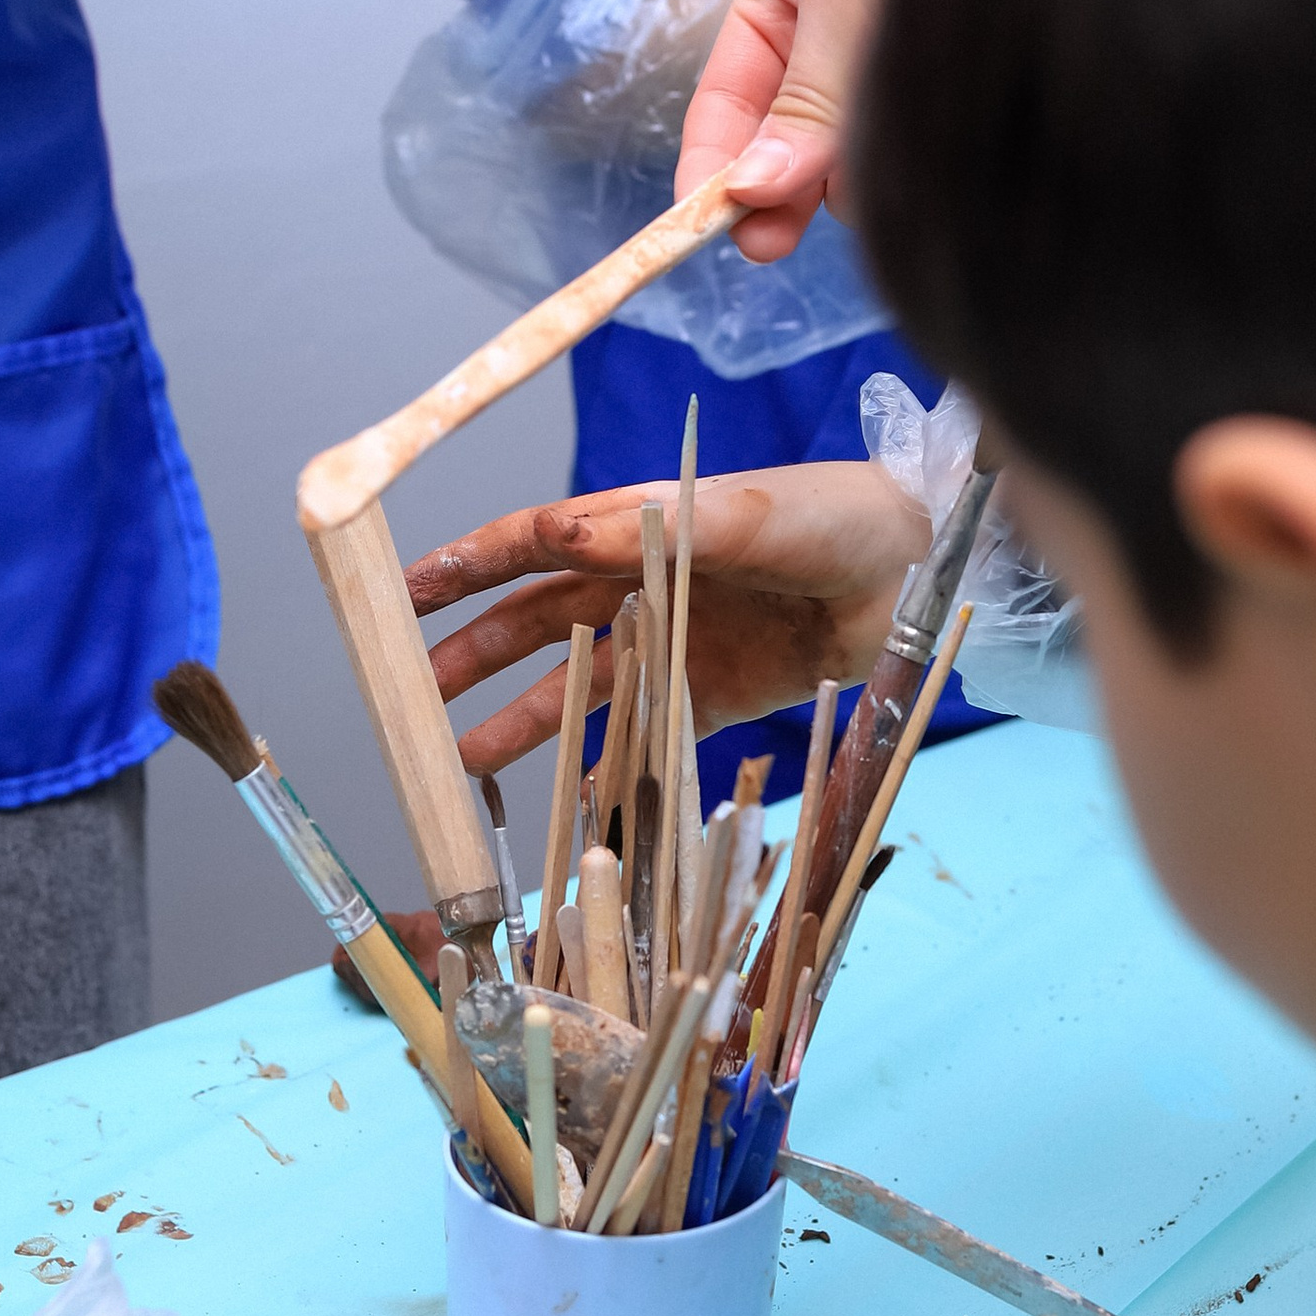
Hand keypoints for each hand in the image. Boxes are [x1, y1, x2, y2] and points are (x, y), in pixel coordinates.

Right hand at [406, 461, 929, 775]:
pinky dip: (601, 765)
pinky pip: (639, 736)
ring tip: (462, 757)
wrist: (915, 572)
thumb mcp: (744, 515)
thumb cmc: (833, 520)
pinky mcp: (709, 697)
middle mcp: (640, 585)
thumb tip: (555, 527)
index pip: (527, 545)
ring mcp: (672, 643)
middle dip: (468, 654)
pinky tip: (562, 799)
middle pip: (532, 622)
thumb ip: (651, 528)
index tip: (401, 592)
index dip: (462, 568)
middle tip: (411, 693)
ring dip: (518, 718)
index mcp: (635, 527)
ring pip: (574, 686)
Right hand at [676, 0, 986, 262]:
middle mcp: (824, 50)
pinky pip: (906, 146)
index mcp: (773, 10)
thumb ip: (804, 97)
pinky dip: (904, 160)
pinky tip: (923, 152)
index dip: (710, 171)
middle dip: (779, 189)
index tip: (714, 229)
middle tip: (778, 239)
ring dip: (849, 175)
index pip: (723, 108)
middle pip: (784, 150)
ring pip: (849, 157)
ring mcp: (884, 71)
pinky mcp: (943, 87)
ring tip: (874, 167)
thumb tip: (754, 190)